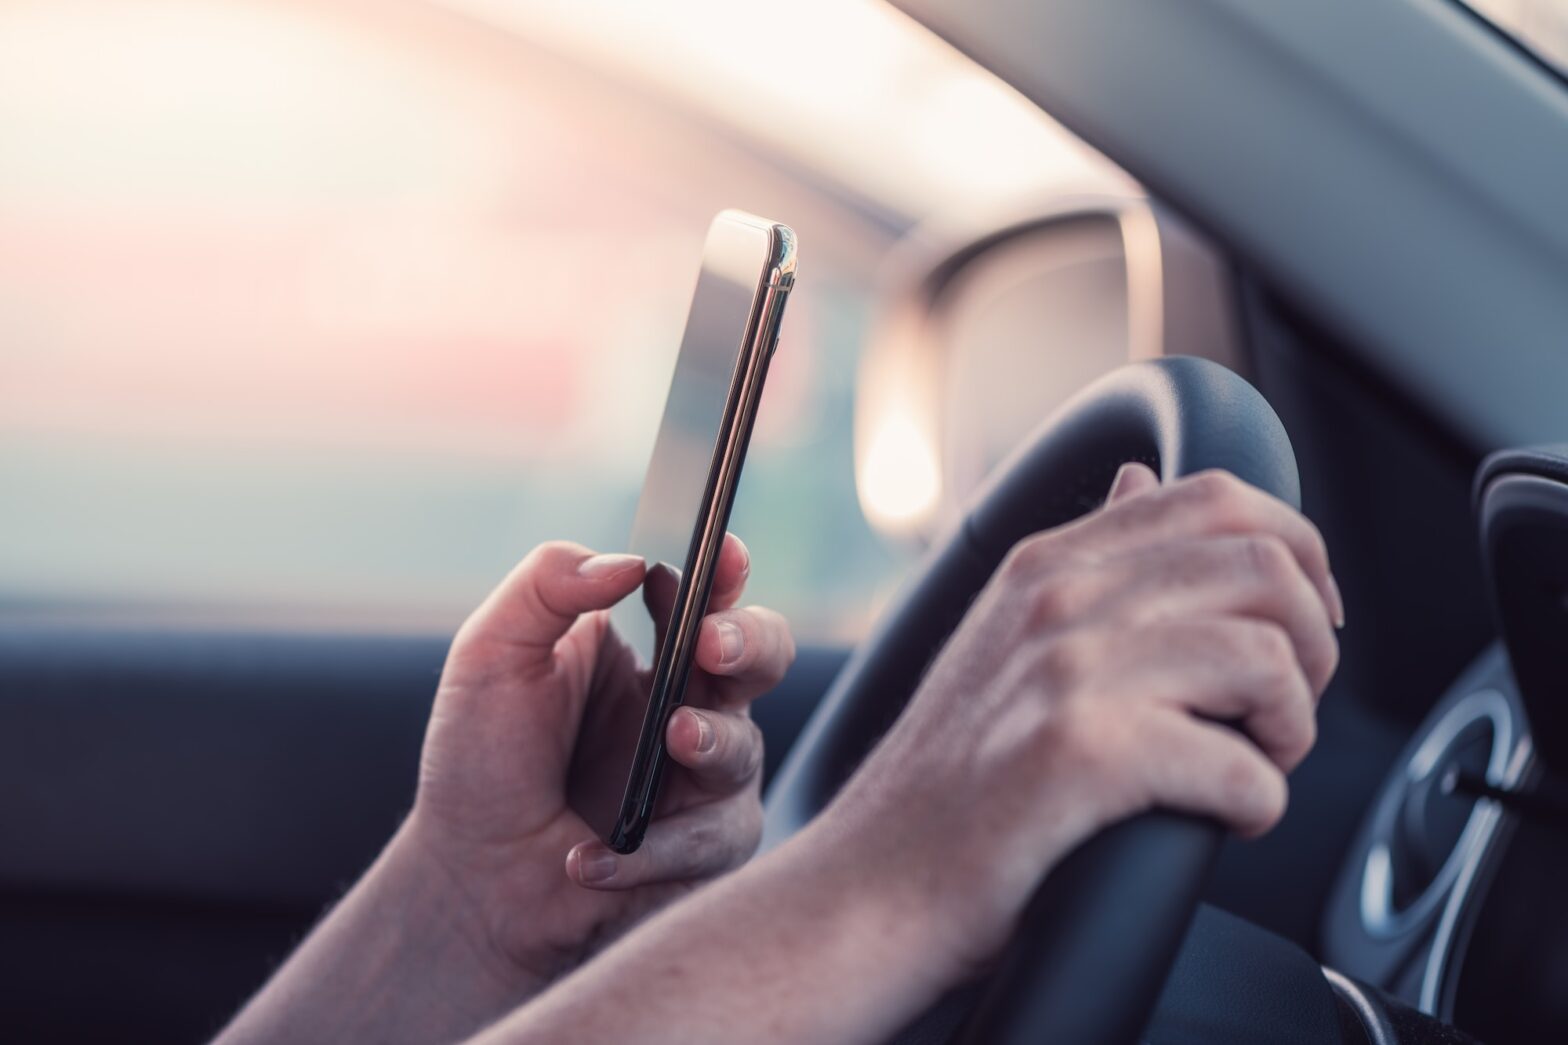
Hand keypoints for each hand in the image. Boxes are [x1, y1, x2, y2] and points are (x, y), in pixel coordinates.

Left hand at [405, 533, 793, 988]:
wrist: (470, 880)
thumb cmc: (483, 761)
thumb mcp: (492, 654)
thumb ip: (547, 586)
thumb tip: (627, 562)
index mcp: (650, 650)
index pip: (703, 595)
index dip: (721, 570)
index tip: (718, 553)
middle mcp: (690, 704)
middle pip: (762, 656)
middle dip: (750, 642)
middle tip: (713, 645)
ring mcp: (703, 779)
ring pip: (745, 749)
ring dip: (713, 741)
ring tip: (672, 739)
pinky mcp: (703, 850)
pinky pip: (709, 842)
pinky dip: (650, 850)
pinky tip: (587, 856)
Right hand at [822, 465, 1341, 977]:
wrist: (872, 884)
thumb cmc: (950, 783)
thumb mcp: (1005, 637)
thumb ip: (1085, 561)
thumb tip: (1142, 482)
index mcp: (1048, 562)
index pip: (1218, 496)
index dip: (1298, 553)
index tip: (1307, 622)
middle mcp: (1056, 597)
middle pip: (1264, 568)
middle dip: (1314, 646)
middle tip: (1286, 710)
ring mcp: (1065, 671)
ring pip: (1267, 660)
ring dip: (1292, 727)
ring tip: (1255, 764)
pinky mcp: (1078, 756)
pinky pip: (1240, 767)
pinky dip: (1257, 803)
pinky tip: (1224, 820)